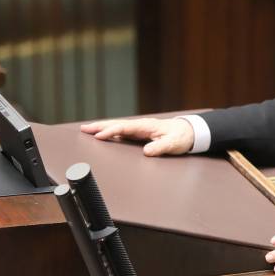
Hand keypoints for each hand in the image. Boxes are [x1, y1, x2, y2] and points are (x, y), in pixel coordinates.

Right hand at [80, 118, 194, 155]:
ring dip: (103, 128)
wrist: (190, 132)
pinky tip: (104, 135)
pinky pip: (122, 131)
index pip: (125, 127)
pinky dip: (111, 132)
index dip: (111, 131)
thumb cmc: (182, 137)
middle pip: (117, 124)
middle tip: (84, 129)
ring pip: (118, 127)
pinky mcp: (141, 133)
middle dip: (100, 126)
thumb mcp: (174, 143)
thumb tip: (147, 151)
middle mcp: (141, 126)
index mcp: (146, 126)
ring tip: (88, 130)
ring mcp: (140, 129)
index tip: (99, 136)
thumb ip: (161, 147)